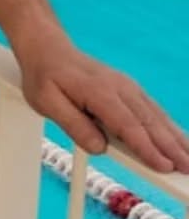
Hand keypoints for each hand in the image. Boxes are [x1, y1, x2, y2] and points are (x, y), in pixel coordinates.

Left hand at [17, 34, 188, 174]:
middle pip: (150, 123)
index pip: (128, 125)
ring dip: (176, 140)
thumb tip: (100, 148)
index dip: (148, 148)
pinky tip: (181, 143)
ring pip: (156, 117)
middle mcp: (119, 88)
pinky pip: (153, 111)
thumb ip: (73, 125)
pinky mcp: (130, 90)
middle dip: (172, 148)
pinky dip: (170, 128)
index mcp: (98, 91)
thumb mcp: (45, 102)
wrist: (46, 47)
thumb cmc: (44, 76)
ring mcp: (127, 87)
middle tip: (188, 170)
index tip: (164, 167)